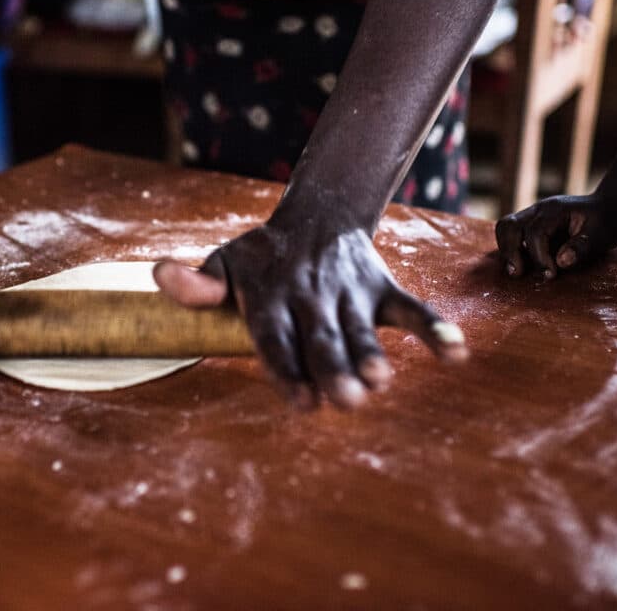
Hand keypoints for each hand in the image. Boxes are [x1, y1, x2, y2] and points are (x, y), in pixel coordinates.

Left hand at [154, 222, 467, 409]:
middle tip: (344, 399)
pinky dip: (434, 328)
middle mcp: (310, 297)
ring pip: (362, 327)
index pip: (273, 337)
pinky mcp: (381, 288)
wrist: (317, 214)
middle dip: (332, 368)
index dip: (285, 366)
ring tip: (381, 380)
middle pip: (320, 338)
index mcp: (269, 298)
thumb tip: (160, 276)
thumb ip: (198, 282)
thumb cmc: (263, 256)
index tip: (298, 400)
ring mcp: (349, 293)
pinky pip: (411, 307)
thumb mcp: (225, 262)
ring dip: (373, 352)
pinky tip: (456, 353)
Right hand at [495, 194, 616, 278]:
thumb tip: (561, 262)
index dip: (539, 256)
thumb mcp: (603, 234)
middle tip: (517, 273)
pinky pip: (509, 233)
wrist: (604, 208)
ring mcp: (530, 215)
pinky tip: (519, 265)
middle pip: (509, 225)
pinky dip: (509, 249)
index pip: (535, 232)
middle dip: (510, 251)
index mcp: (555, 209)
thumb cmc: (604, 222)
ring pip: (504, 227)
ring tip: (514, 271)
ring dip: (505, 250)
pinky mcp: (527, 224)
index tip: (550, 275)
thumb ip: (582, 246)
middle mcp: (537, 210)